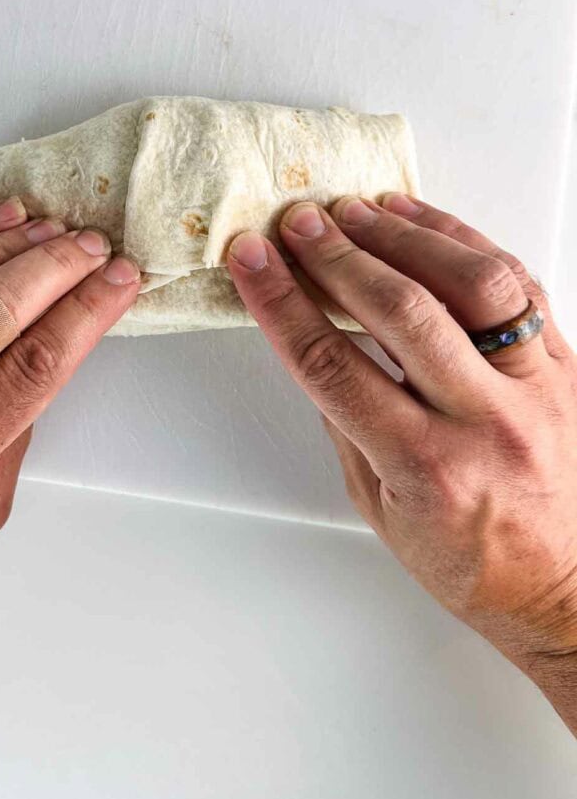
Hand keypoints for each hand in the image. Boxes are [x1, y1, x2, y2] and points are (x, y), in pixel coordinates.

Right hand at [228, 194, 576, 731]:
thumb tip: (316, 343)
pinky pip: (518, 281)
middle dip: (336, 258)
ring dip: (402, 235)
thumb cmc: (474, 563)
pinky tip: (420, 219)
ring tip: (353, 211)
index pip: (334, 366)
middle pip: (400, 312)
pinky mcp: (564, 362)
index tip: (254, 264)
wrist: (568, 587)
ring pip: (471, 282)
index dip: (283, 305)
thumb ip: (347, 423)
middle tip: (296, 225)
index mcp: (428, 469)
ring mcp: (536, 385)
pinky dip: (462, 239)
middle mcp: (488, 420)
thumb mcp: (380, 508)